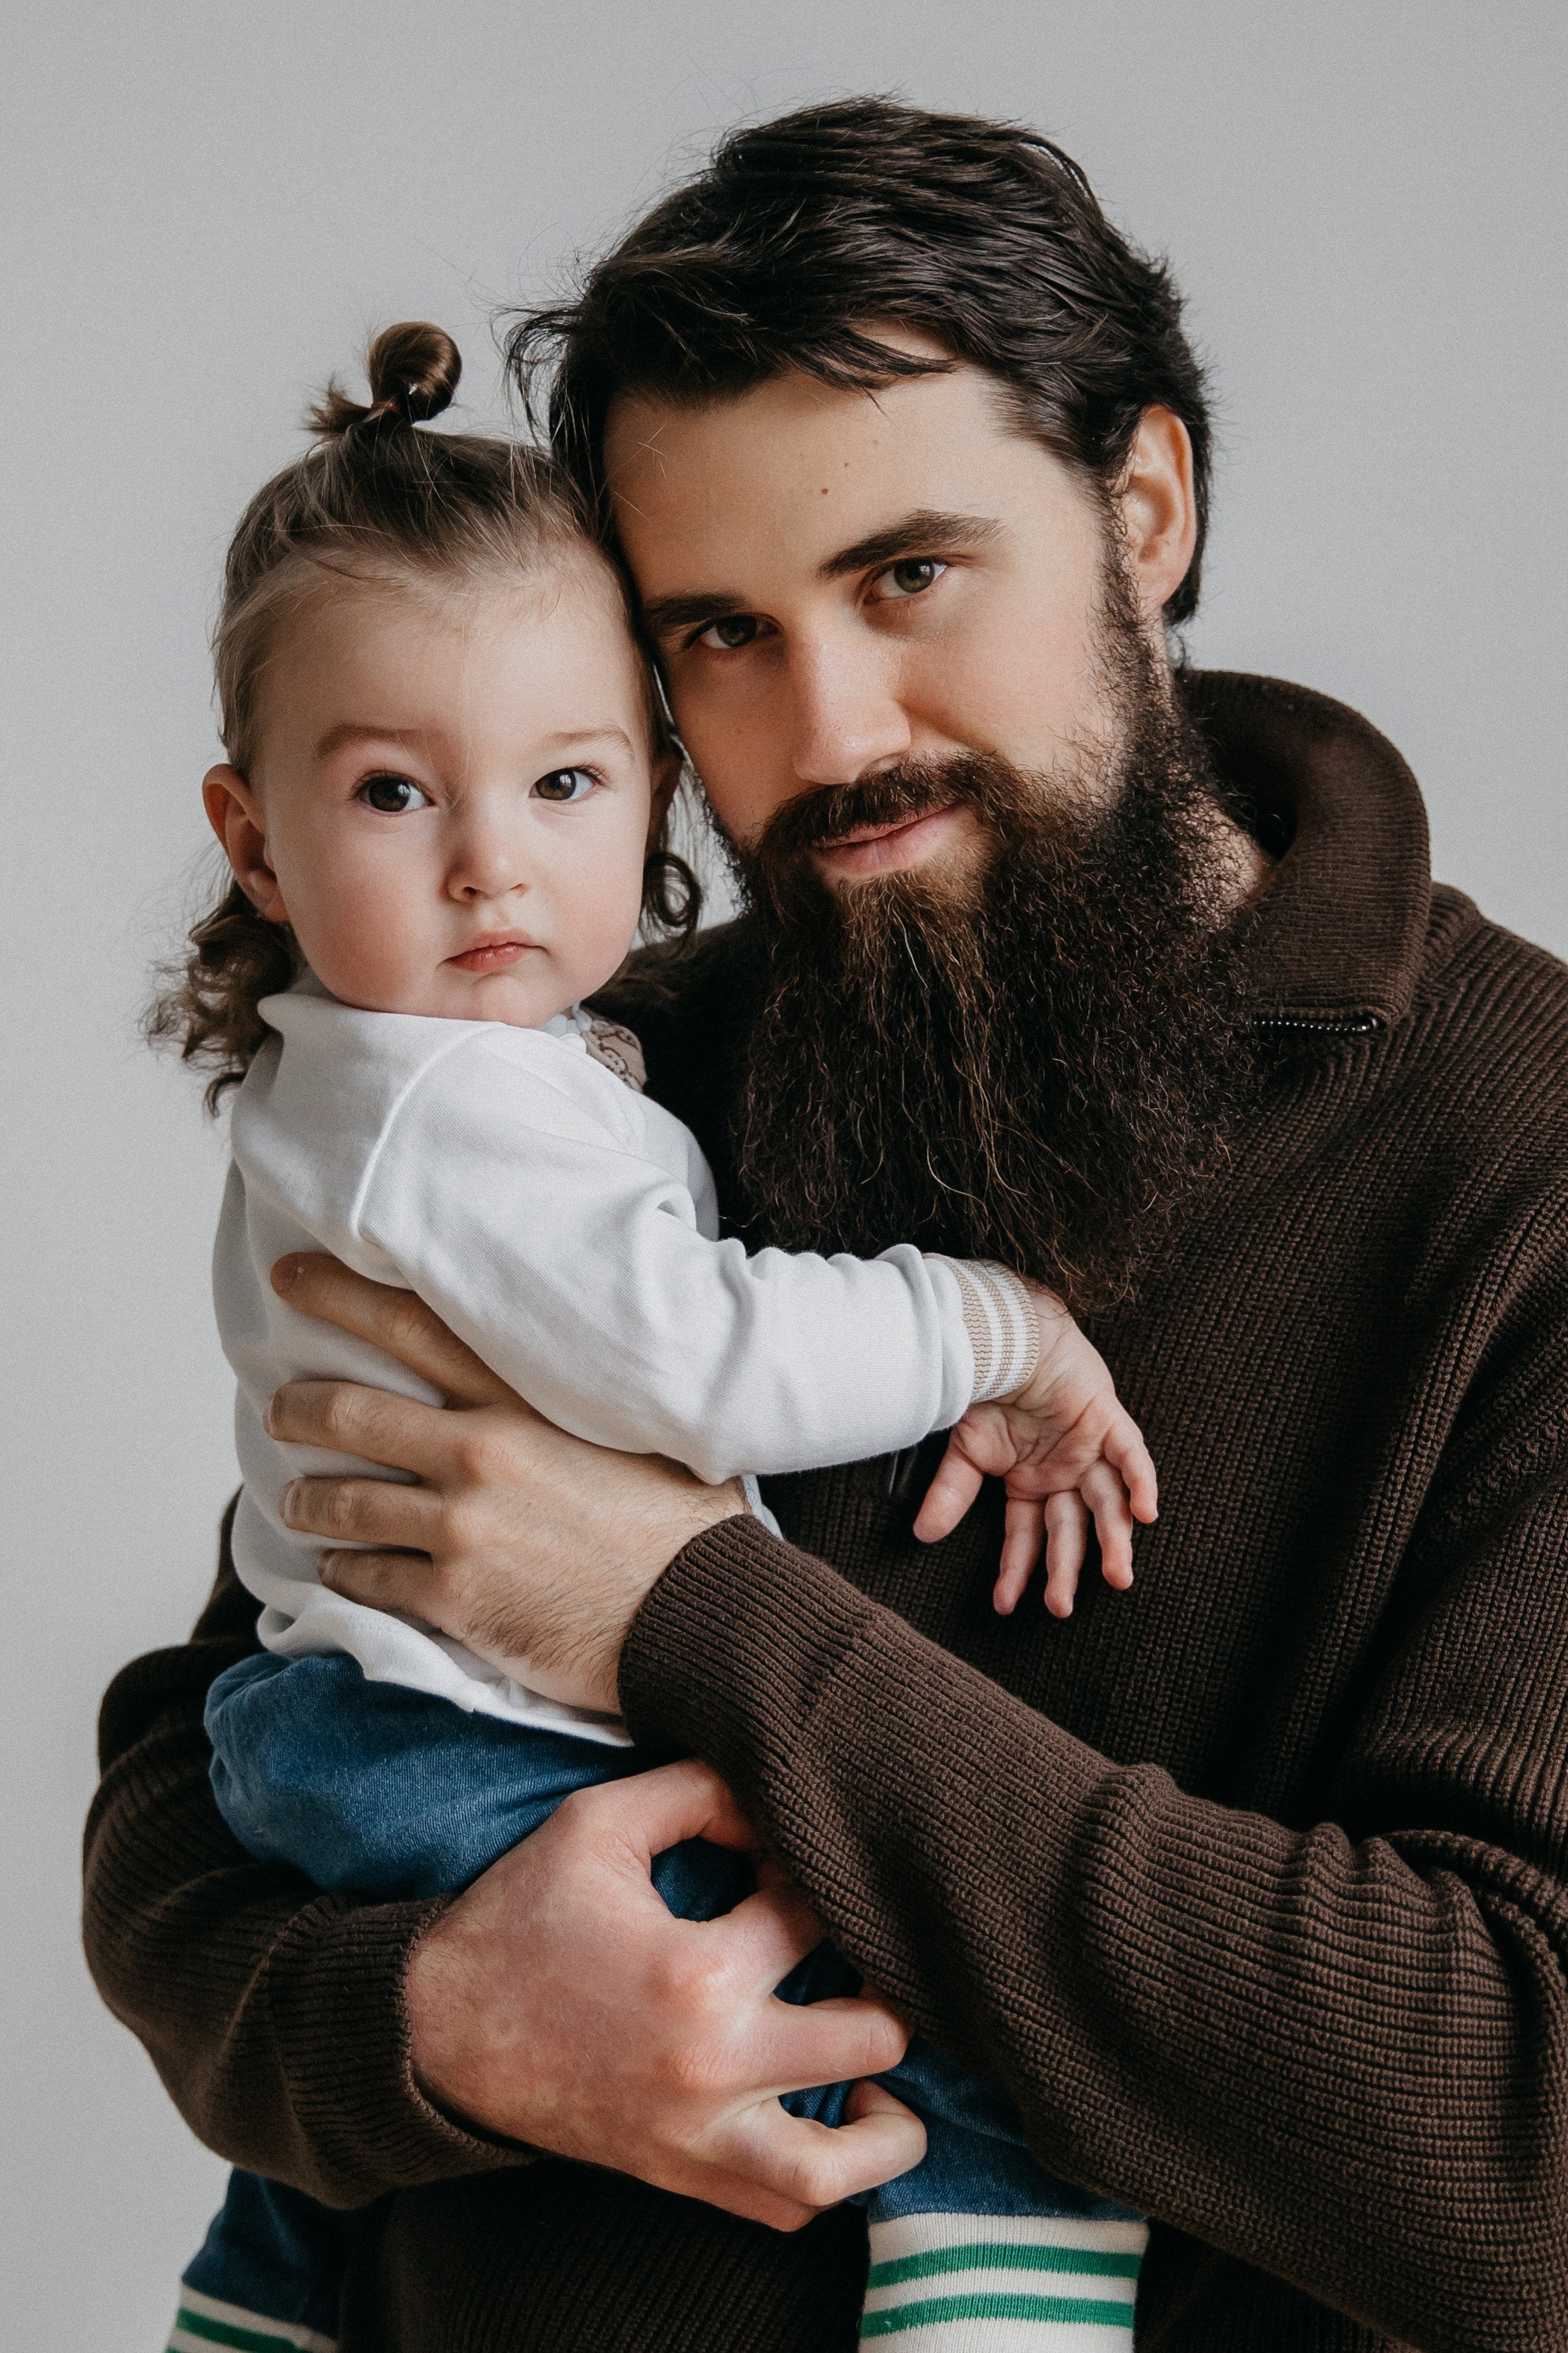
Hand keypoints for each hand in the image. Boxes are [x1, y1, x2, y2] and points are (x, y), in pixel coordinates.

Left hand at [266, 1252, 747, 1712]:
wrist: (702, 1615)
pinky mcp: (455, 1600)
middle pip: (350, 1413)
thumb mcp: (639, 1426)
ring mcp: (462, 1528)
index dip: (338, 1293)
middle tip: (279, 1410)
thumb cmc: (684, 1522)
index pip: (410, 1325)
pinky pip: (367, 1578)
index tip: (291, 1278)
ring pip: (343, 1502)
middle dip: (297, 1408)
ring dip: (307, 1500)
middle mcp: (481, 1453)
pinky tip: (337, 1568)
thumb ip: (581, 1391)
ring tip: (295, 1501)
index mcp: (524, 1399)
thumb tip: (568, 1355)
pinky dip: (341, 1570)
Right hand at [407, 1758, 925, 2227]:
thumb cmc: (519, 1919)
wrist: (436, 2032)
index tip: (780, 1865)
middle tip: (858, 1957)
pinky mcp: (681, 2176)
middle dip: (884, 1985)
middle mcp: (714, 2066)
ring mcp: (700, 2135)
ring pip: (840, 2166)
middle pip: (871, 2037)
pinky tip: (831, 2121)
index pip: (813, 1914)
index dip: (810, 1873)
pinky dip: (826, 2179)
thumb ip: (695, 1791)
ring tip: (885, 2075)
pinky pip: (784, 2211)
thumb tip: (770, 1807)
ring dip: (886, 2121)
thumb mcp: (596, 1824)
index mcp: (697, 1972)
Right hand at [913, 1288, 1157, 1617]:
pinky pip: (1133, 1457)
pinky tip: (1147, 1514)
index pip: (1025, 1536)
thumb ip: (951, 1493)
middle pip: (1069, 1530)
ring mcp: (1089, 1451)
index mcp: (1029, 1482)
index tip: (1006, 1605)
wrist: (1001, 1335)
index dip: (1015, 1570)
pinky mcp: (1108, 1423)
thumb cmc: (984, 1386)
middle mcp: (1063, 1473)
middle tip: (1060, 1608)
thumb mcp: (963, 1449)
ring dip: (1114, 1541)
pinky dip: (1141, 1484)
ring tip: (1117, 1578)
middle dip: (1065, 1570)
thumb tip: (922, 1535)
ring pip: (1107, 1504)